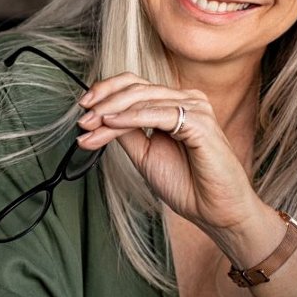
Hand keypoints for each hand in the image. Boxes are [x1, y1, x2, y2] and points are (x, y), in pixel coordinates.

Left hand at [75, 73, 260, 232]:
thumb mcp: (146, 155)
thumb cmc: (188, 185)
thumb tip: (100, 118)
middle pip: (136, 87)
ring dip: (110, 111)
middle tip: (82, 119)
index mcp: (175, 104)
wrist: (215, 211)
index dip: (105, 92)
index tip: (82, 109)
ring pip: (142, 99)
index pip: (135, 86)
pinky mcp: (199, 122)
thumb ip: (127, 133)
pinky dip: (131, 117)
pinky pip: (159, 114)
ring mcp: (195, 107)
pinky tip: (111, 123)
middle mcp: (186, 100)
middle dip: (103, 102)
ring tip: (90, 124)